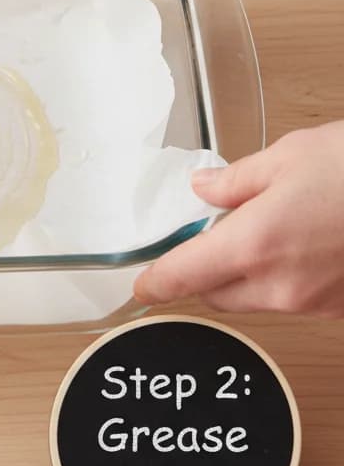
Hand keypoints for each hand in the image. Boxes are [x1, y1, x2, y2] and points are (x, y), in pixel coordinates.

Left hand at [134, 123, 343, 316]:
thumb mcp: (288, 157)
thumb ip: (235, 181)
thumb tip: (203, 190)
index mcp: (254, 245)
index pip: (183, 276)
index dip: (155, 283)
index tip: (141, 287)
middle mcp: (281, 285)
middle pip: (216, 293)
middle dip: (207, 269)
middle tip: (220, 229)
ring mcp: (316, 303)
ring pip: (256, 298)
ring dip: (248, 273)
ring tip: (277, 226)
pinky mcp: (341, 308)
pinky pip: (295, 299)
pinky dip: (287, 277)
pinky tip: (309, 241)